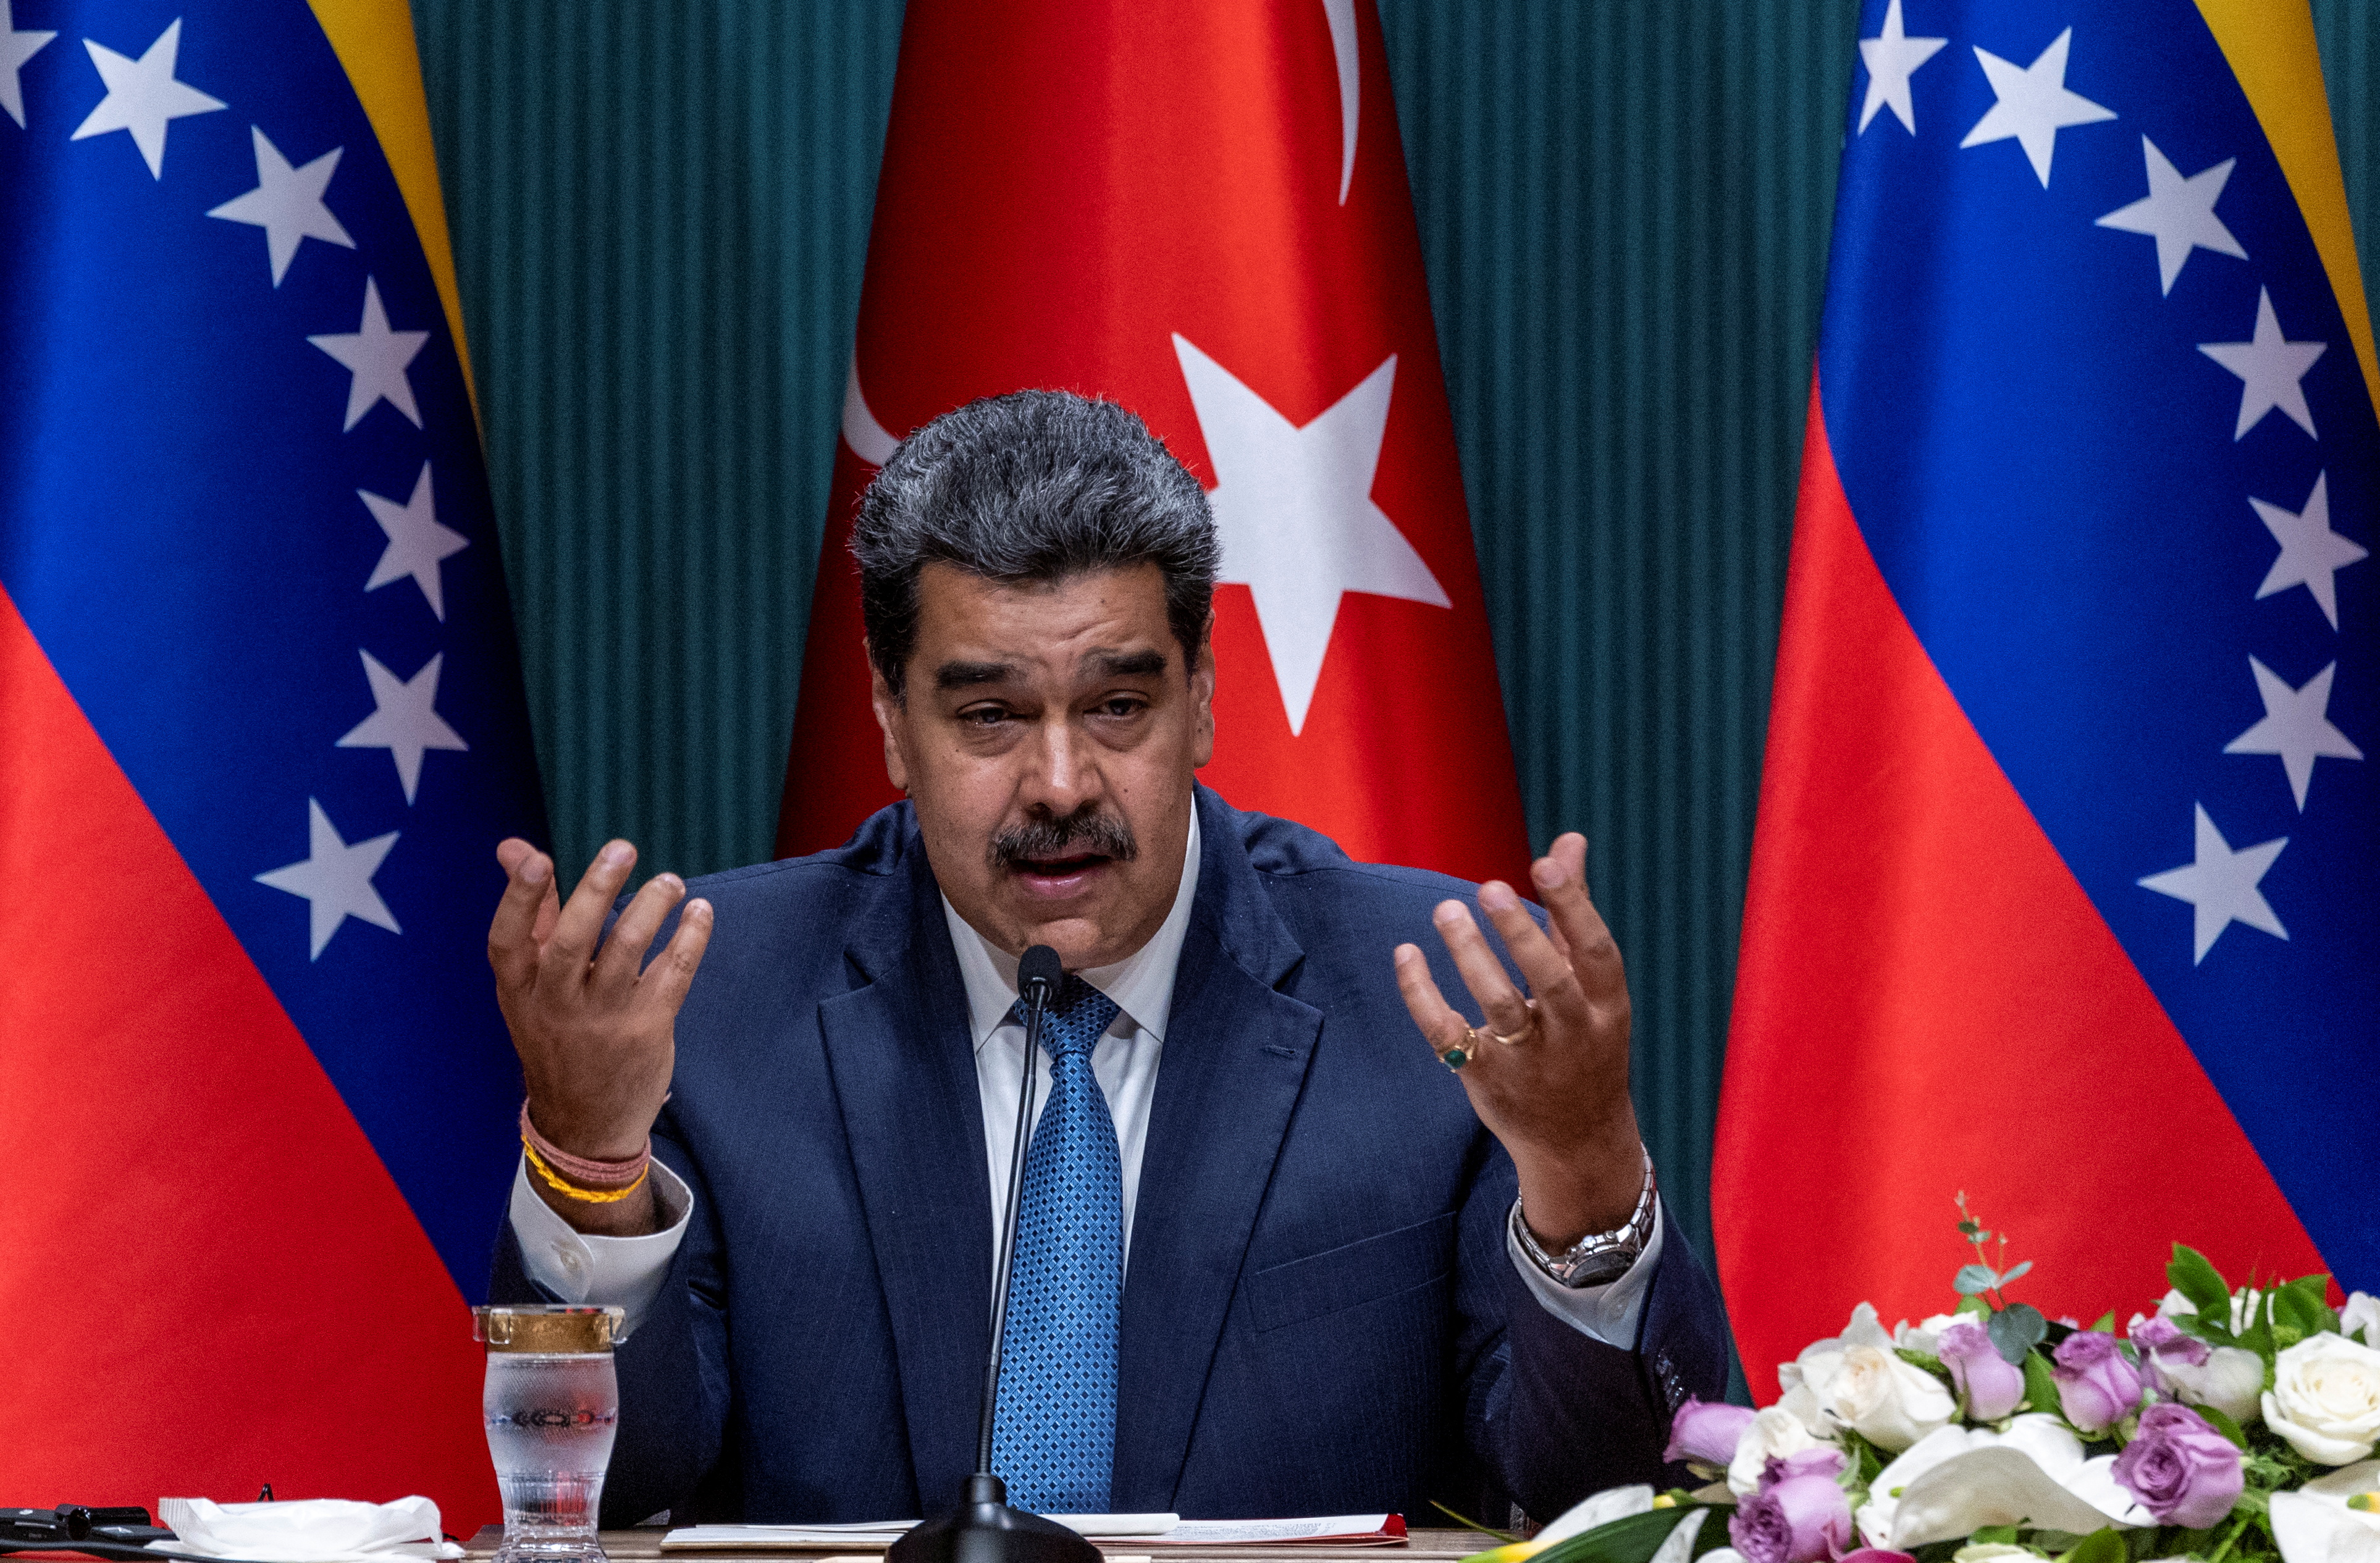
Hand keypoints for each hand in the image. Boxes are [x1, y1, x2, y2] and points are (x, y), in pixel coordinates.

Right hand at [487, 838, 713, 1233]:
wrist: (584, 1125)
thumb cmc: (558, 1037)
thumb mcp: (532, 987)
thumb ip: (532, 914)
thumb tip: (514, 848)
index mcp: (520, 991)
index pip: (507, 941)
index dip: (518, 899)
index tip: (538, 858)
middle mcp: (556, 1005)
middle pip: (570, 942)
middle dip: (595, 892)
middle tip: (622, 849)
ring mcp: (602, 1020)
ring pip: (625, 954)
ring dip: (651, 909)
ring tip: (670, 882)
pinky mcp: (646, 1031)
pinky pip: (671, 976)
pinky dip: (689, 940)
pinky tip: (700, 913)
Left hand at [1392, 833, 1643, 1249]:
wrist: (1577, 1142)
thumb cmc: (1584, 1045)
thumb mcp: (1592, 987)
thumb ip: (1573, 912)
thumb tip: (1567, 841)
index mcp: (1607, 1008)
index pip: (1597, 952)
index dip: (1574, 906)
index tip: (1544, 863)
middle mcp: (1573, 1035)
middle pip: (1549, 981)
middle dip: (1520, 934)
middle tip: (1488, 887)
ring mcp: (1529, 1062)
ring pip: (1499, 1007)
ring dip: (1470, 957)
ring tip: (1446, 910)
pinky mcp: (1485, 1078)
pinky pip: (1449, 1035)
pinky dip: (1423, 996)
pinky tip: (1406, 954)